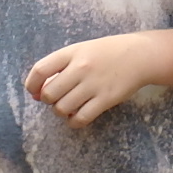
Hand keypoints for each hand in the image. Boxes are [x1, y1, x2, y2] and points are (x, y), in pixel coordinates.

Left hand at [24, 34, 155, 127]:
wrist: (141, 55)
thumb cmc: (108, 52)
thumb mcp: (83, 50)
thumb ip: (60, 67)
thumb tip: (37, 93)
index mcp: (72, 52)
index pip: (40, 70)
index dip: (31, 84)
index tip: (34, 91)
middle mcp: (81, 68)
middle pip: (49, 94)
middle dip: (49, 100)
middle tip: (59, 97)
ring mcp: (94, 84)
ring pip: (62, 108)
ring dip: (61, 111)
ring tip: (70, 106)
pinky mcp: (106, 99)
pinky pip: (80, 118)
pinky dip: (74, 121)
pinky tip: (77, 116)